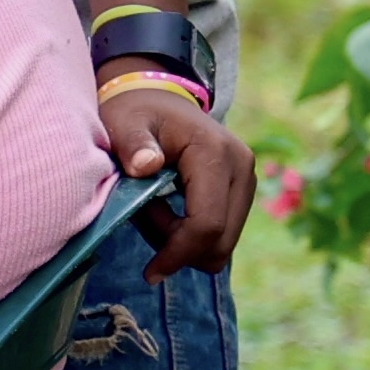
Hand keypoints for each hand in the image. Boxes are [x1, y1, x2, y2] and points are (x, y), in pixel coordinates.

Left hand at [104, 77, 251, 277]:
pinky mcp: (241, 191)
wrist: (155, 98)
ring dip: (185, 242)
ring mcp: (246, 180)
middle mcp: (241, 167)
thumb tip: (146, 166)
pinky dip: (192, 235)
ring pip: (223, 242)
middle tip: (145, 220)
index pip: (207, 224)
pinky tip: (169, 211)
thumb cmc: (134, 112)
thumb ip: (132, 145)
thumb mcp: (124, 124)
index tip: (150, 271)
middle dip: (180, 248)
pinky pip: (222, 233)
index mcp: (215, 152)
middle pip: (221, 241)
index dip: (179, 254)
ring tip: (154, 210)